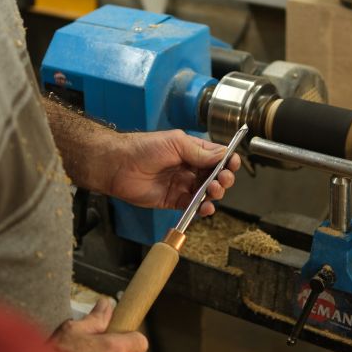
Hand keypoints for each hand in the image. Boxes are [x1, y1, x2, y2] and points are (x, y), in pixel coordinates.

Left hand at [107, 130, 240, 216]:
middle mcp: (189, 167)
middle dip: (223, 178)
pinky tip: (206, 207)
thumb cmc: (142, 148)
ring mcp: (182, 185)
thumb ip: (199, 152)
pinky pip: (193, 206)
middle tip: (221, 179)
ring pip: (207, 192)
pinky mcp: (174, 200)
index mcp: (191, 150)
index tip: (232, 164)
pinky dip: (203, 208)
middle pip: (215, 175)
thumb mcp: (175, 143)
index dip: (227, 161)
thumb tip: (222, 155)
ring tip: (212, 190)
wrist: (118, 166)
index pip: (216, 156)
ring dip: (215, 192)